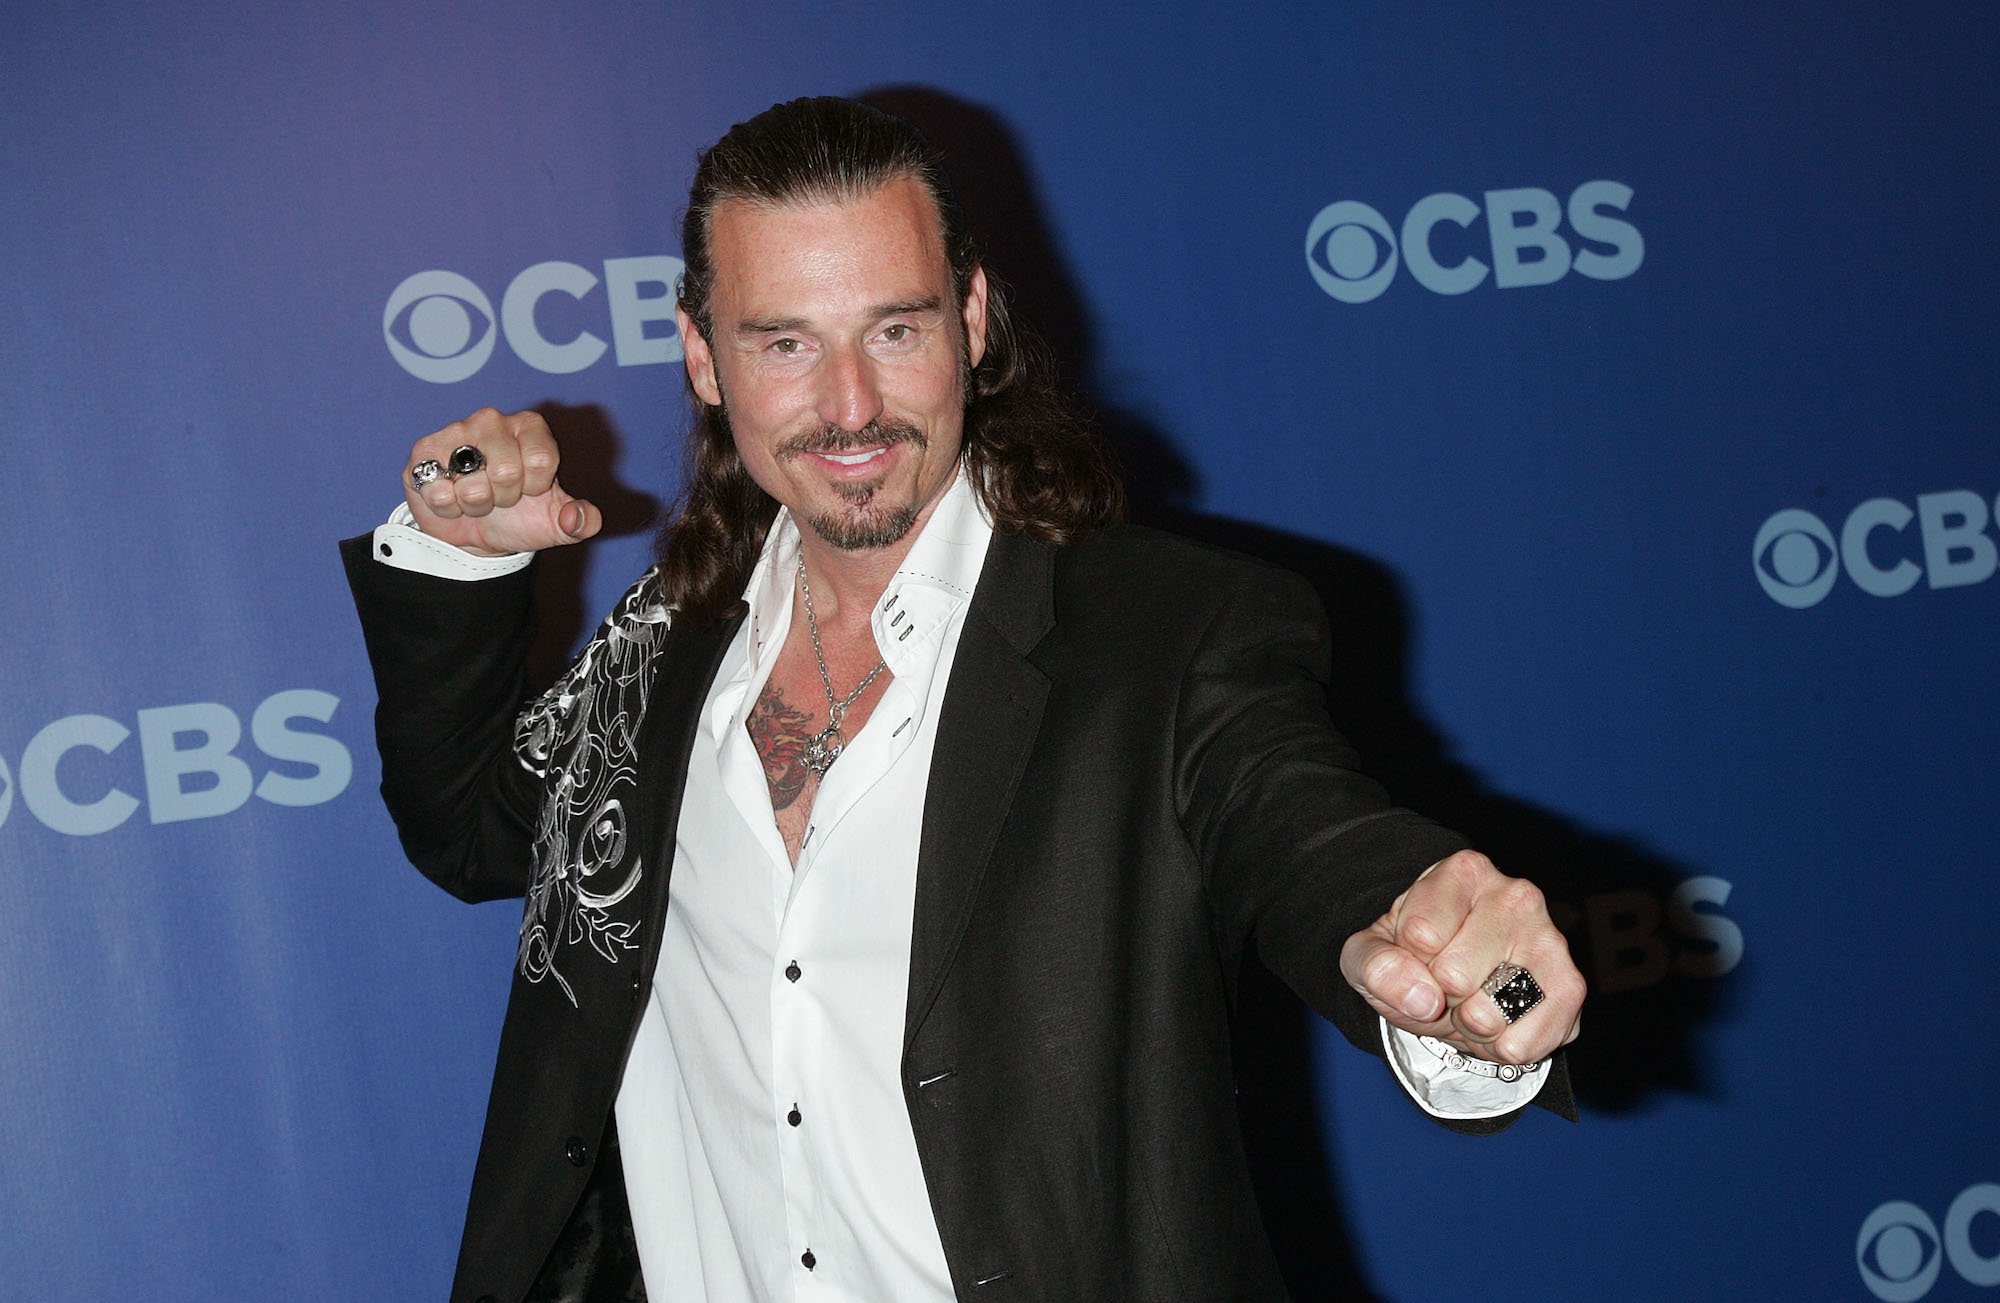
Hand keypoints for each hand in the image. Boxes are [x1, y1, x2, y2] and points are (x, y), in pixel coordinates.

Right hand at [402, 408, 600, 554]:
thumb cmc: (519, 518)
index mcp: (530, 427)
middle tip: (499, 496)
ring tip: (476, 497)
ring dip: (475, 504)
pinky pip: (438, 490)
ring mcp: (455, 432)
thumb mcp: (557, 524)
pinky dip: (447, 506)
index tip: (529, 490)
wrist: (474, 534)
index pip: (542, 461)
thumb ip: (581, 521)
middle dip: (504, 498)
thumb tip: (580, 518)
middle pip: (506, 472)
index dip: (535, 488)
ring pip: (471, 485)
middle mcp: (492, 420)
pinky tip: (450, 497)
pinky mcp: (423, 452)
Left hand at [1340, 849, 1582, 1065]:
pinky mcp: (1571, 988)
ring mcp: (1551, 941)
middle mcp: (1517, 897)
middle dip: (1439, 995)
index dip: (1408, 959)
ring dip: (1467, 1026)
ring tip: (1471, 1000)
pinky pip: (1523, 1045)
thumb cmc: (1409, 953)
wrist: (1451, 974)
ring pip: (1488, 1015)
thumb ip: (1376, 966)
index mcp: (1464, 873)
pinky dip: (1498, 1049)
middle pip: (1454, 977)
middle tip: (1446, 981)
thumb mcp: (1369, 952)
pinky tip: (1497, 1021)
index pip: (1420, 935)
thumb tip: (1423, 998)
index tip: (1417, 950)